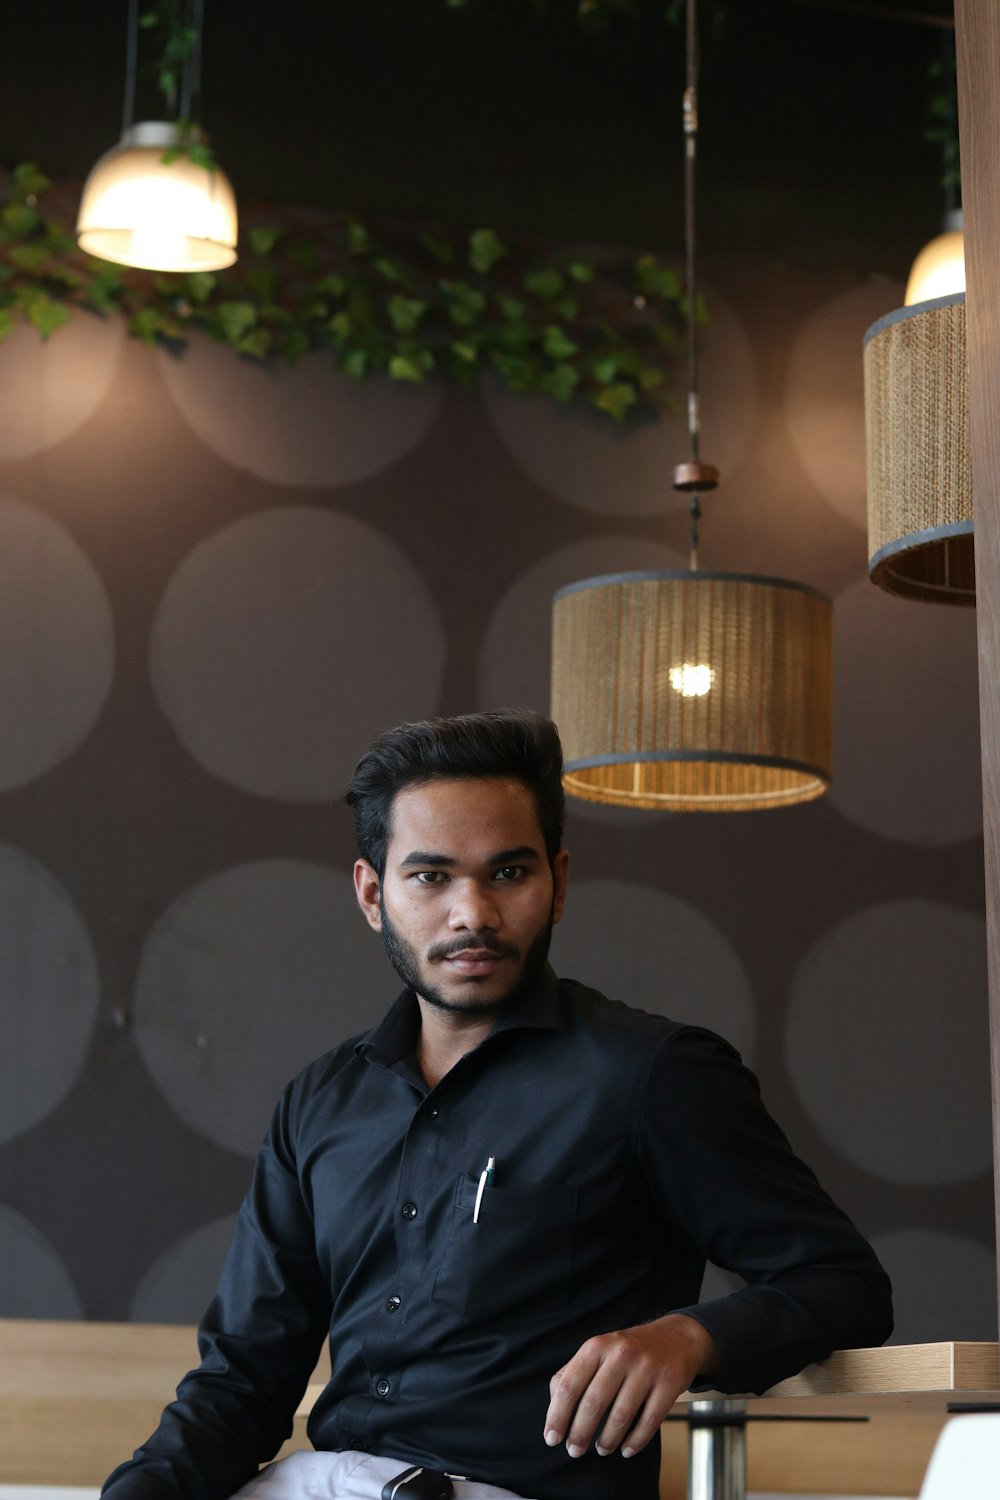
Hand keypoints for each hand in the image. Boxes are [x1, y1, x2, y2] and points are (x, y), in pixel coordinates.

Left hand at [543, 1313, 719, 1459]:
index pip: (570, 1384)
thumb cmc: (627, 1351)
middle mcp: (620, 1354)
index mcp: (597, 1346)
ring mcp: (647, 1368)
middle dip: (580, 1432)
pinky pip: (649, 1420)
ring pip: (621, 1415)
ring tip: (601, 1449)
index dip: (557, 1415)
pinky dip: (635, 1441)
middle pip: (594, 1402)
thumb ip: (572, 1373)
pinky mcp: (669, 1383)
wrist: (676, 1338)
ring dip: (607, 1439)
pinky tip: (626, 1450)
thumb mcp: (597, 1351)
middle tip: (574, 1451)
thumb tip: (553, 1407)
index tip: (551, 1439)